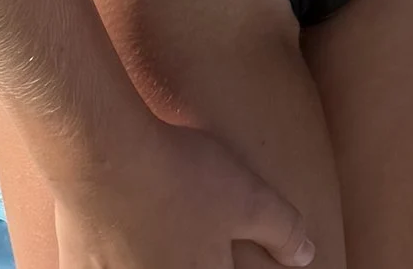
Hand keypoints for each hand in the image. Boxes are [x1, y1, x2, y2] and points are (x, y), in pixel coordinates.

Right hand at [49, 117, 313, 268]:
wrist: (105, 155)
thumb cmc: (181, 175)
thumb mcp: (249, 197)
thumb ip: (283, 231)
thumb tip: (308, 256)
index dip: (226, 267)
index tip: (222, 256)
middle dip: (194, 261)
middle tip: (193, 244)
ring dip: (151, 262)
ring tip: (156, 239)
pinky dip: (112, 260)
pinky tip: (115, 243)